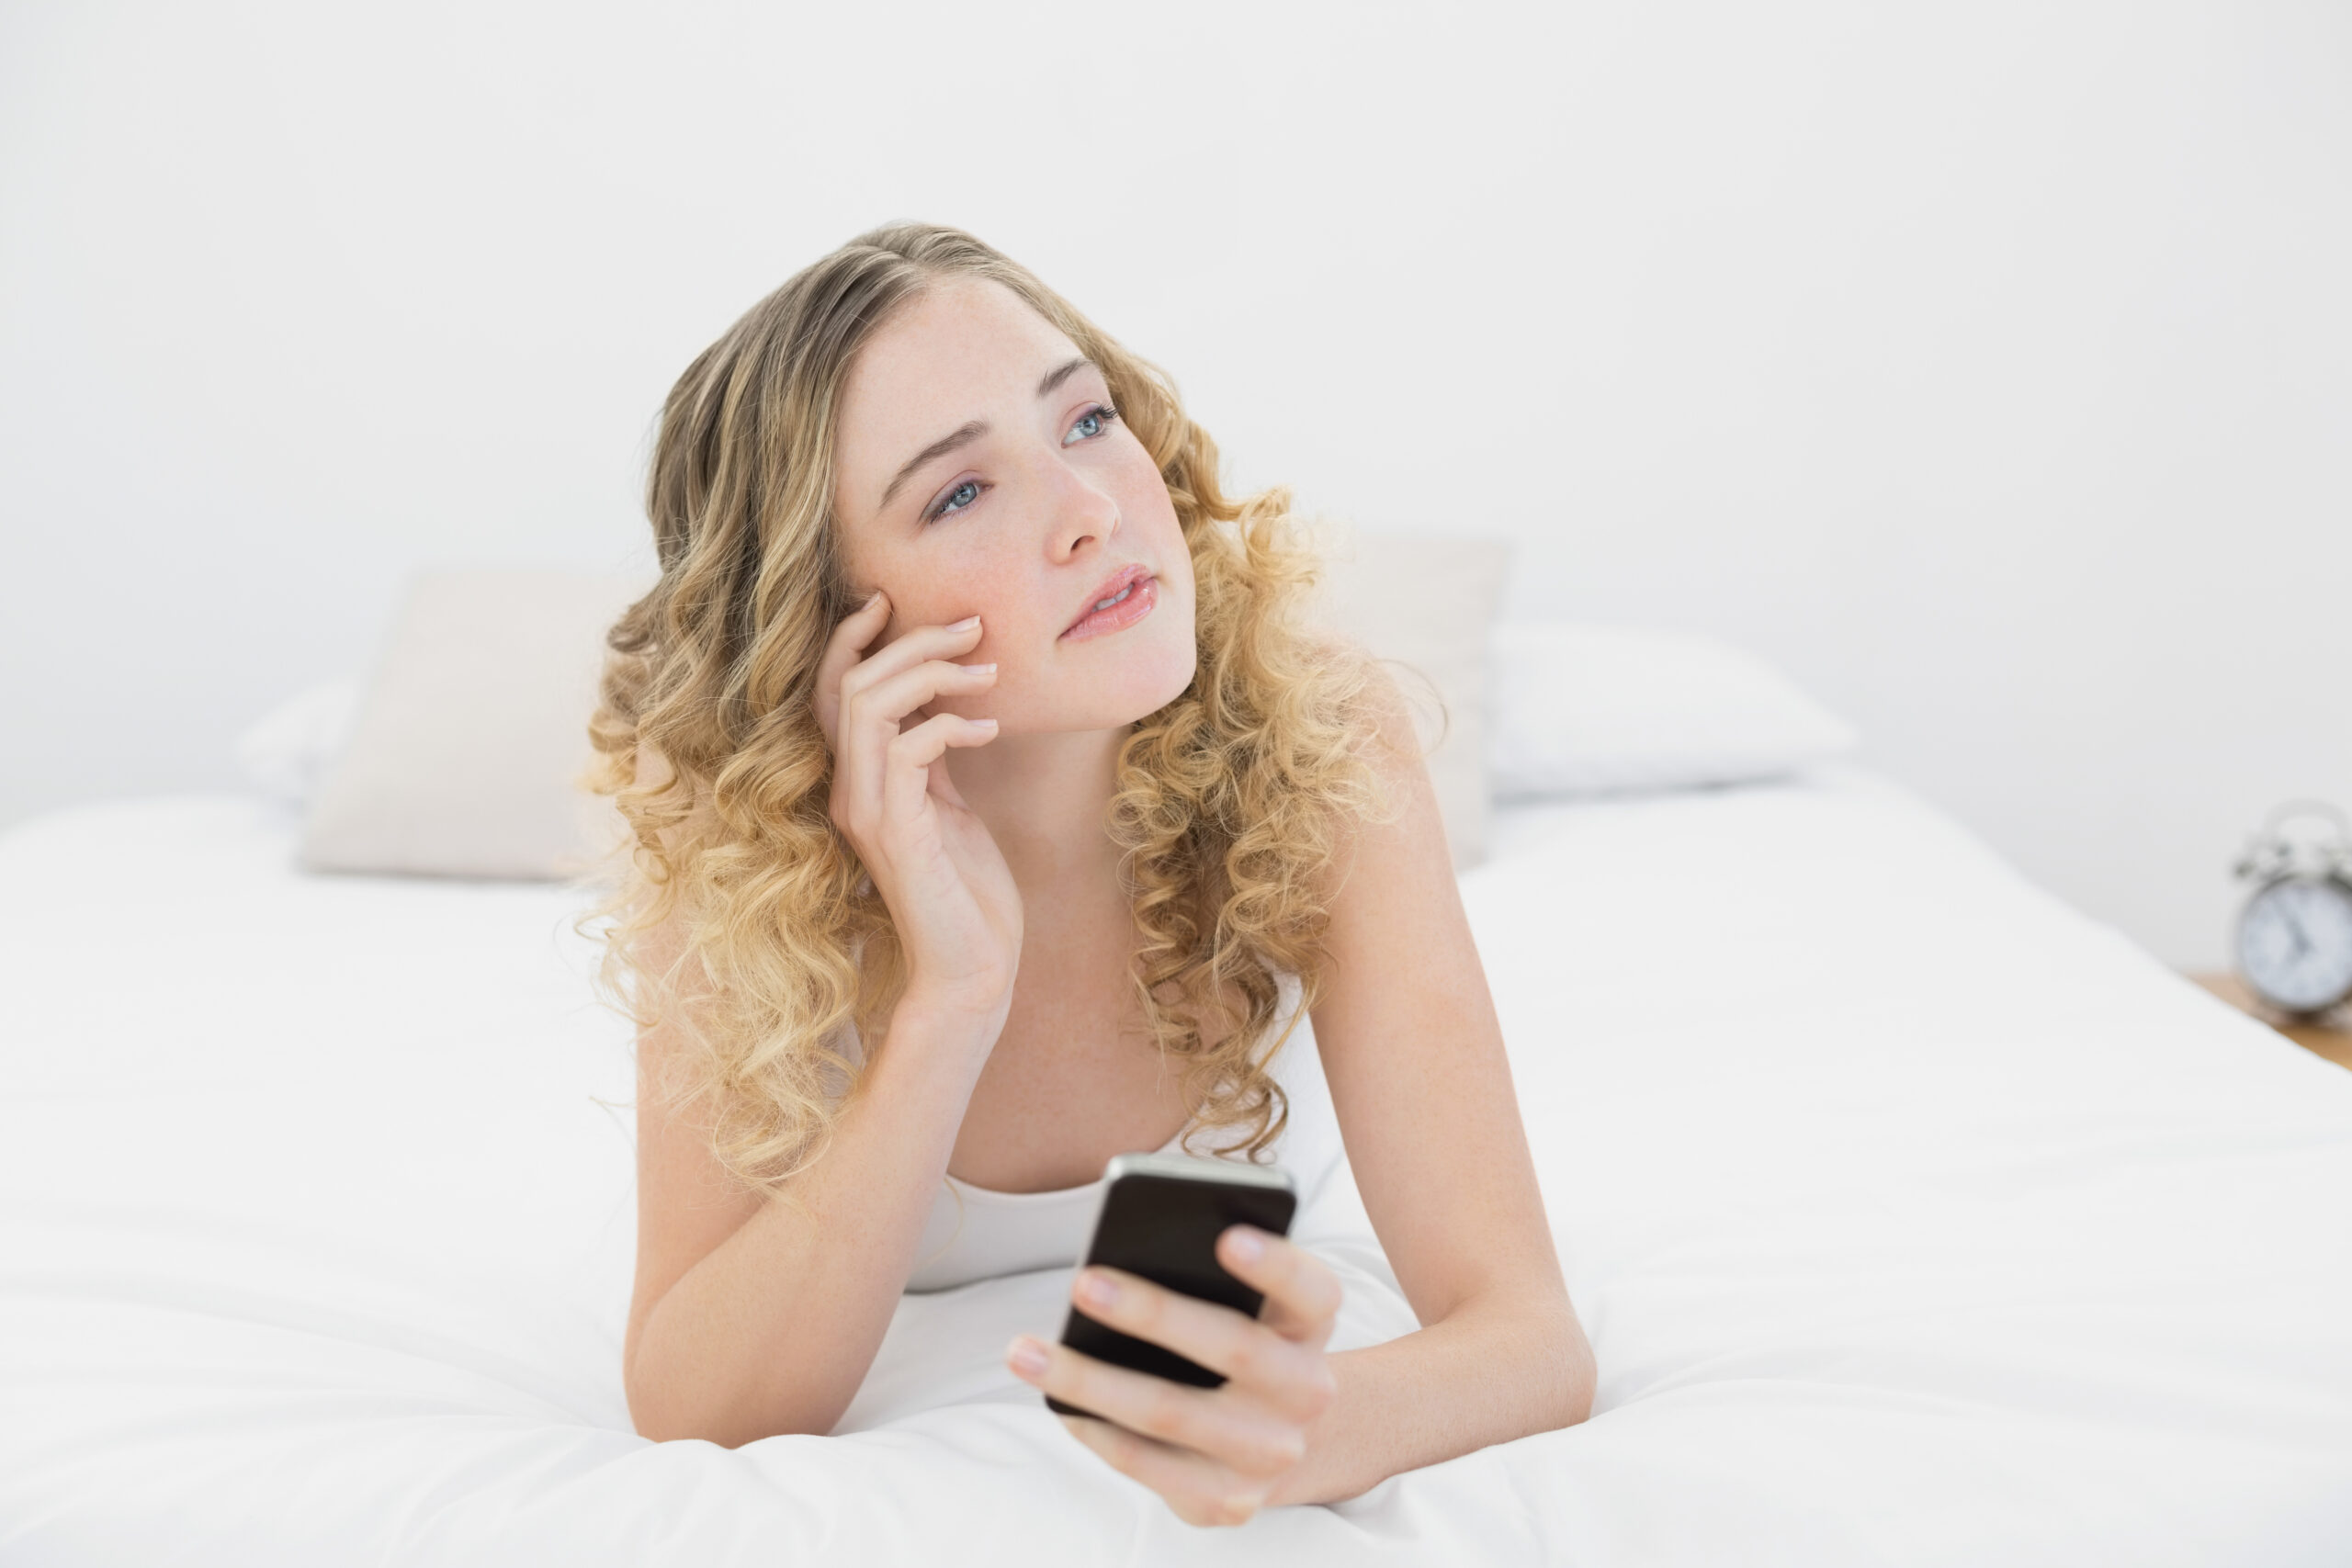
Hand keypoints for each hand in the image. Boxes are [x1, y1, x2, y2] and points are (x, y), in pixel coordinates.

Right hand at [814, 590, 1022, 1020]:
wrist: (974, 967)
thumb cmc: (968, 893)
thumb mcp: (949, 807)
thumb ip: (932, 758)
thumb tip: (942, 702)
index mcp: (858, 782)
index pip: (831, 692)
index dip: (850, 640)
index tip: (890, 601)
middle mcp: (850, 792)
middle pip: (850, 684)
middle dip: (911, 642)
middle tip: (972, 626)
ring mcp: (866, 812)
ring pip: (869, 706)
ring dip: (932, 673)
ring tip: (988, 673)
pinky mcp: (895, 833)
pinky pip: (907, 750)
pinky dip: (949, 725)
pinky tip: (989, 730)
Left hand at [1005, 1226, 1342, 1526]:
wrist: (1285, 1439)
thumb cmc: (1246, 1342)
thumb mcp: (1253, 1306)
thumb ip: (1213, 1277)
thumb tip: (1120, 1262)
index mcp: (1312, 1326)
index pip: (1311, 1289)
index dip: (1275, 1262)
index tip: (1226, 1236)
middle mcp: (1306, 1392)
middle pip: (1233, 1346)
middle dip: (1153, 1312)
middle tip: (1082, 1282)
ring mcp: (1270, 1454)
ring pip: (1170, 1413)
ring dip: (1088, 1380)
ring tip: (1024, 1351)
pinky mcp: (1228, 1501)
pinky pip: (1146, 1466)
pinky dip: (1096, 1431)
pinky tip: (1057, 1404)